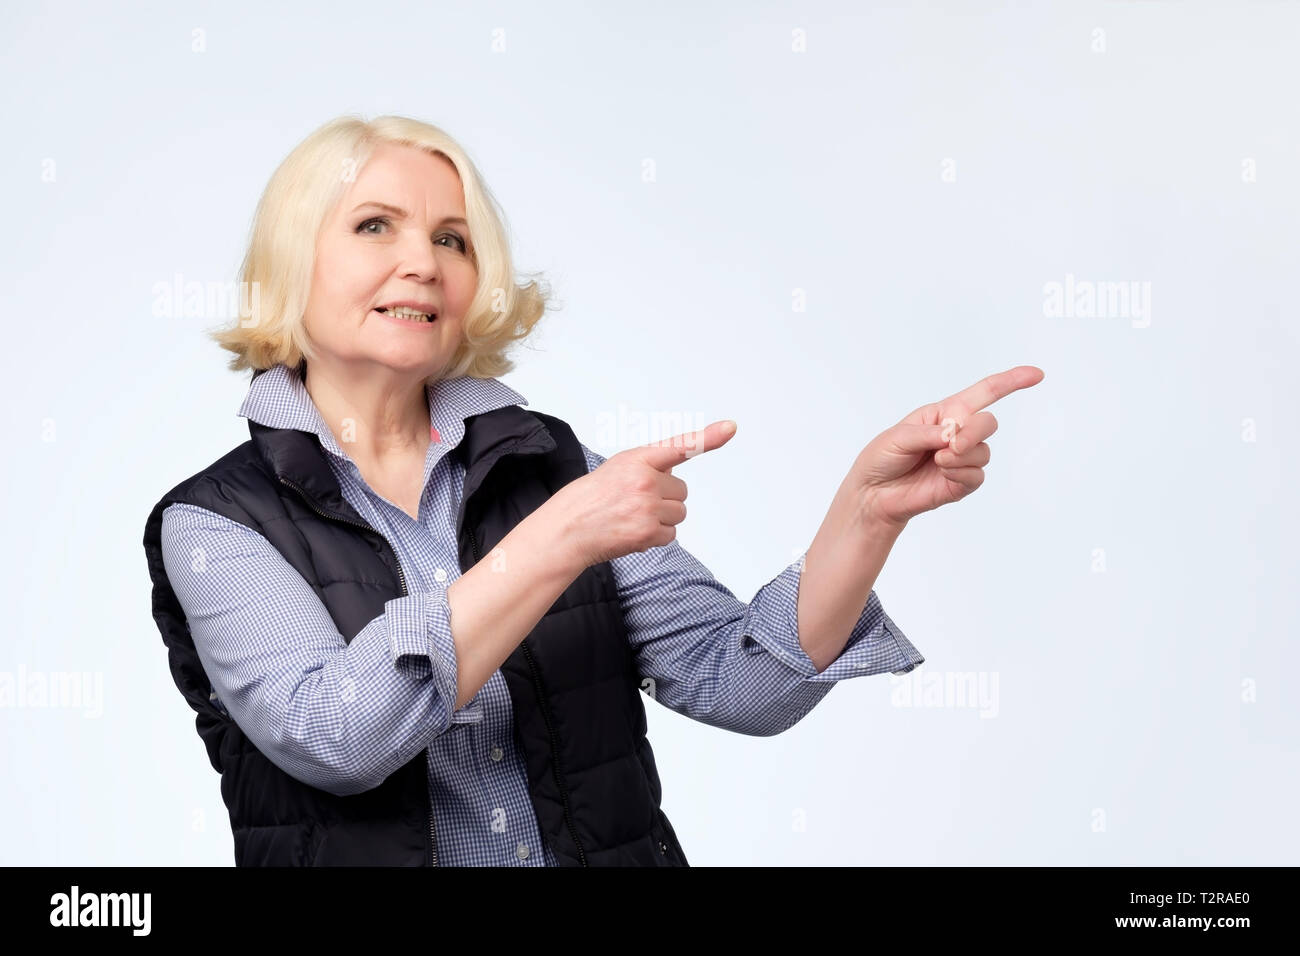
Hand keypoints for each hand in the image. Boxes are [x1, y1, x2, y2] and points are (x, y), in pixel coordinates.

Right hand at [546, 421, 737, 568]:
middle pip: (681, 492)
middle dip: (665, 499)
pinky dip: (655, 537)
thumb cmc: (590, 499)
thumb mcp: (617, 469)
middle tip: (635, 503)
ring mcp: (647, 507)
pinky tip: (632, 531)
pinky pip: (670, 535)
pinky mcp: (647, 532)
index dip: (708, 437)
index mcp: (637, 459)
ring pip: (678, 514)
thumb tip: (673, 475)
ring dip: (661, 519)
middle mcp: (645, 481)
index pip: (679, 446)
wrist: (567, 528)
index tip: (730, 428)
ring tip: (631, 517)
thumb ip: (648, 467)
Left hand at [848, 365, 1045, 529]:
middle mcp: (957, 434)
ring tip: (937, 461)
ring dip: (962, 455)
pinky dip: (961, 472)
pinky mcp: (961, 483)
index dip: (1010, 382)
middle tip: (952, 444)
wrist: (872, 494)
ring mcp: (961, 459)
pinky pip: (977, 475)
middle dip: (975, 432)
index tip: (1036, 374)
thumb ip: (929, 432)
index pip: (983, 393)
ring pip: (984, 451)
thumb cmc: (881, 458)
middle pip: (988, 423)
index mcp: (944, 413)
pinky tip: (942, 472)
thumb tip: (956, 434)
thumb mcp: (898, 436)